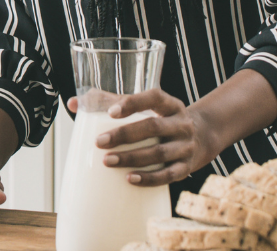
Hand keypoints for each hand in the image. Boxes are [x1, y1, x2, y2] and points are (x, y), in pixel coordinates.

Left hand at [76, 89, 219, 186]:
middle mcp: (181, 123)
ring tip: (108, 161)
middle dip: (125, 135)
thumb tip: (74, 103)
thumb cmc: (160, 119)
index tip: (111, 112)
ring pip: (159, 153)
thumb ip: (109, 102)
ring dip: (132, 158)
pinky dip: (149, 178)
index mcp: (169, 104)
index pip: (154, 98)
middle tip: (99, 142)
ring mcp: (186, 146)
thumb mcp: (145, 106)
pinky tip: (130, 179)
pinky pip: (169, 175)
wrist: (202, 138)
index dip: (133, 103)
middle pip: (153, 127)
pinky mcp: (187, 167)